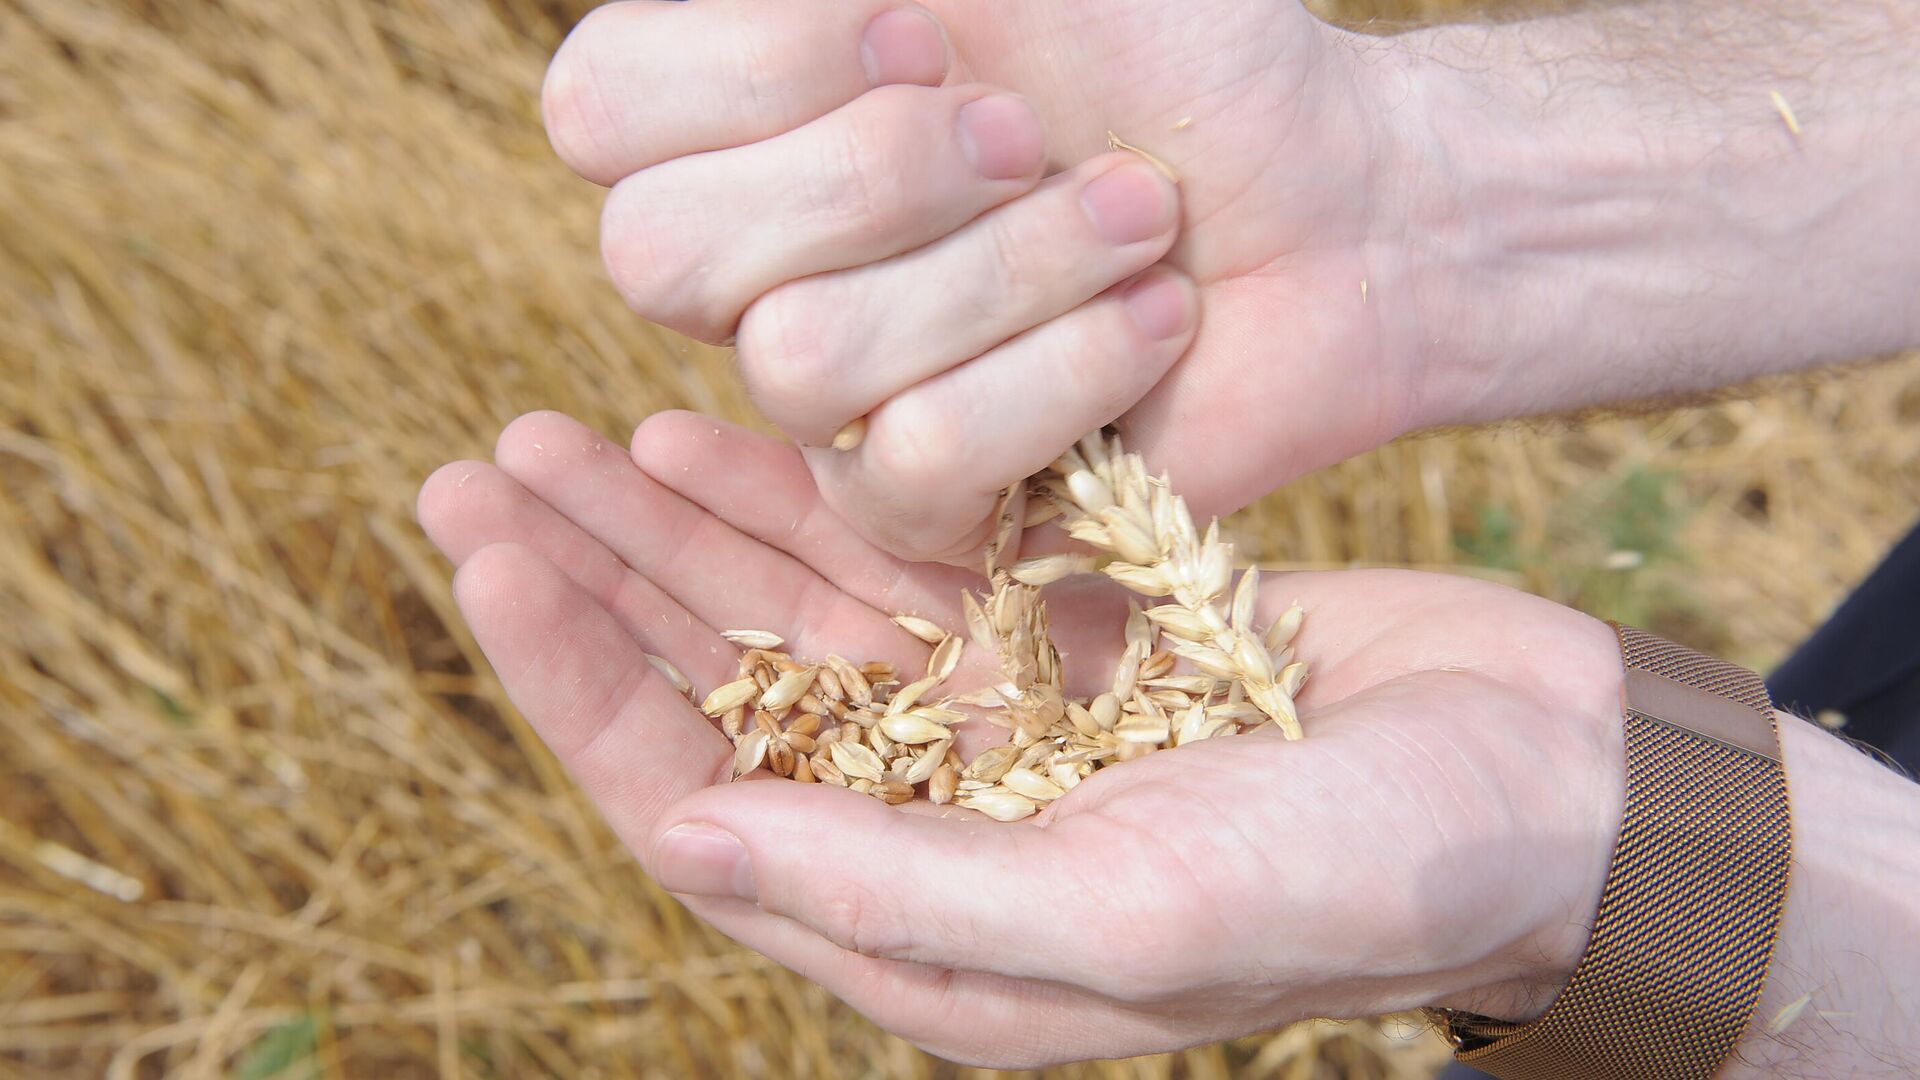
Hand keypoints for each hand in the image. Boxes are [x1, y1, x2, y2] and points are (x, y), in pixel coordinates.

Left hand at [418, 409, 1631, 1065]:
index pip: (697, 806)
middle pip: (720, 698)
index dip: (580, 683)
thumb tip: (687, 841)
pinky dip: (817, 500)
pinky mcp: (1060, 637)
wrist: (1545, 792)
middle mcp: (938, 836)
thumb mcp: (1128, 914)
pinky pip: (898, 562)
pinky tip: (732, 435)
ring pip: (794, 616)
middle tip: (482, 468)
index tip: (493, 558)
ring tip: (574, 431)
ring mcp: (998, 729)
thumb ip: (902, 892)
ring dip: (687, 527)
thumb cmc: (1364, 881)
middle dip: (599, 586)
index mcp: (930, 938)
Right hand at [542, 1, 1424, 560]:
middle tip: (1025, 133)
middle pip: (655, 254)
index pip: (598, 110)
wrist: (1344, 189)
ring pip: (800, 362)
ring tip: (1139, 218)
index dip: (752, 71)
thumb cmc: (1178, 44)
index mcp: (738, 118)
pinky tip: (1157, 320)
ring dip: (1009, 266)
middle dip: (877, 173)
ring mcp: (835, 400)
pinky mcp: (928, 506)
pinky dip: (1067, 370)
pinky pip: (915, 463)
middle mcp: (759, 263)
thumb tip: (773, 1)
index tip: (922, 34)